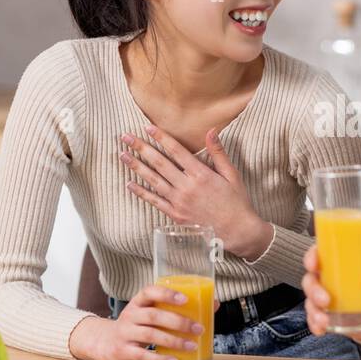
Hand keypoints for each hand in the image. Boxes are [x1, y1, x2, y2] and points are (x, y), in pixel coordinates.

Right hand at [67, 283, 205, 359]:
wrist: (105, 343)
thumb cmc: (136, 326)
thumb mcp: (150, 313)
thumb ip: (174, 309)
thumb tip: (213, 304)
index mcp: (138, 302)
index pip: (149, 291)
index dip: (167, 294)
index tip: (186, 299)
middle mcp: (130, 315)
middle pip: (154, 315)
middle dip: (178, 321)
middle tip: (198, 328)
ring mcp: (125, 333)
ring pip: (150, 335)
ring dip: (173, 340)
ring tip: (192, 345)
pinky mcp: (123, 351)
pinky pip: (142, 355)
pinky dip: (160, 358)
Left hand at [120, 124, 271, 258]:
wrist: (237, 231)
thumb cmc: (236, 202)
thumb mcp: (232, 174)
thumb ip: (218, 153)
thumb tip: (211, 131)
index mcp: (201, 174)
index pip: (176, 151)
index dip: (161, 138)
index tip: (147, 128)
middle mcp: (187, 187)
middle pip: (159, 163)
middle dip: (141, 148)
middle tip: (126, 137)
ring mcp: (179, 202)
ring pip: (153, 180)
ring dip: (136, 167)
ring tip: (122, 155)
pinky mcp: (176, 215)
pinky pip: (155, 201)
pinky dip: (141, 193)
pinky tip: (129, 184)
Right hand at [301, 244, 360, 342]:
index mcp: (345, 261)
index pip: (321, 253)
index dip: (312, 256)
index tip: (314, 263)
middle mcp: (333, 278)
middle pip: (312, 279)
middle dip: (313, 289)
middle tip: (326, 300)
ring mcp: (331, 298)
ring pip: (311, 300)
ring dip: (313, 310)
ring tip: (325, 321)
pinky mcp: (333, 316)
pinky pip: (317, 319)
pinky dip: (315, 325)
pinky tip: (321, 330)